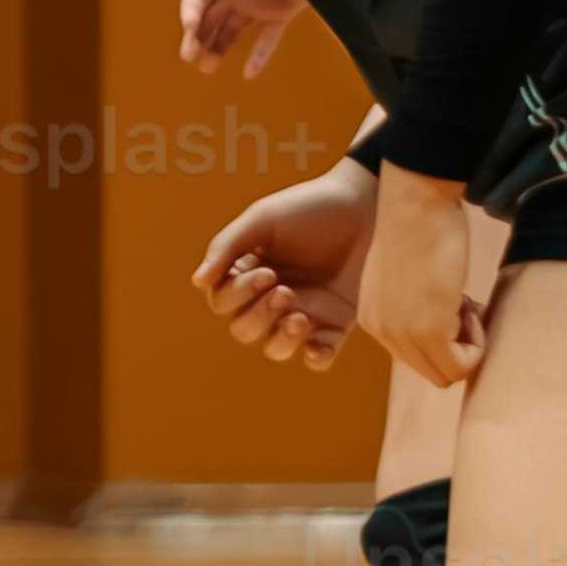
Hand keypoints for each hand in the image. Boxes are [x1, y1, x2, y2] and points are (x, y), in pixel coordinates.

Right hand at [175, 0, 297, 74]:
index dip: (190, 11)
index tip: (189, 28)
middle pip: (209, 18)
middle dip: (196, 37)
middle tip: (188, 56)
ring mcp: (255, 5)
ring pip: (230, 31)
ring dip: (218, 49)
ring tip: (207, 67)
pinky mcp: (279, 15)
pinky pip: (267, 39)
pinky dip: (259, 56)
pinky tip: (249, 73)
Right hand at [195, 164, 373, 368]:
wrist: (368, 208)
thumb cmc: (311, 208)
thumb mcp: (263, 219)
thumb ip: (226, 246)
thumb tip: (198, 282)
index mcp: (247, 271)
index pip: (222, 301)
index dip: (238, 295)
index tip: (268, 272)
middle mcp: (270, 296)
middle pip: (243, 329)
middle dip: (259, 316)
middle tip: (286, 291)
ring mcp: (304, 312)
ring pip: (275, 348)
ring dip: (281, 340)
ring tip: (301, 318)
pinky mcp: (336, 323)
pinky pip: (318, 357)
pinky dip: (314, 357)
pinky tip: (316, 343)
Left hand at [375, 176, 510, 386]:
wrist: (415, 202)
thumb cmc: (420, 227)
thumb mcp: (408, 277)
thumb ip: (415, 305)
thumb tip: (445, 325)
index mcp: (374, 317)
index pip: (417, 357)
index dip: (447, 337)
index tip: (454, 303)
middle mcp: (380, 330)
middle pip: (432, 370)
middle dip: (459, 346)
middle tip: (466, 304)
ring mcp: (400, 332)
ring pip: (447, 374)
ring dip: (469, 344)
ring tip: (466, 301)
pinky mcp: (426, 329)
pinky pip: (461, 366)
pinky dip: (477, 343)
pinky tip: (469, 303)